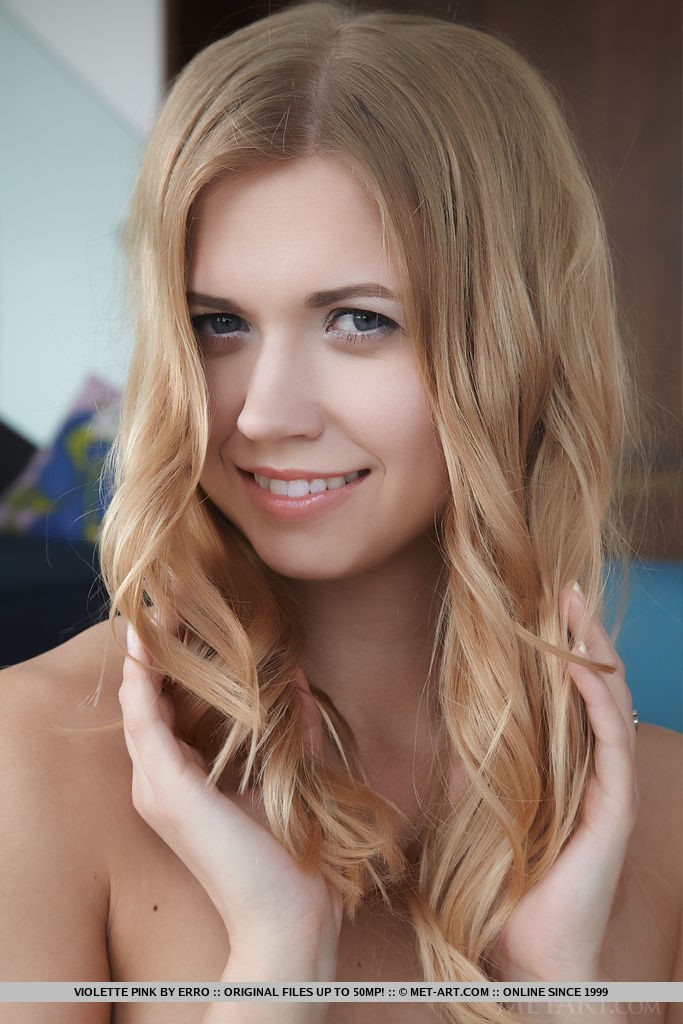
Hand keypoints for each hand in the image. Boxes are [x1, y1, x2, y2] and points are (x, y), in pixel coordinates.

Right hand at [119, 623, 341, 978]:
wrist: (289, 914)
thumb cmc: (288, 852)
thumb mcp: (288, 774)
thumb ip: (292, 726)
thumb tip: (298, 677)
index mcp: (180, 782)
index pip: (165, 711)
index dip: (169, 667)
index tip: (186, 622)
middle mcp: (159, 782)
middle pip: (146, 703)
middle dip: (156, 653)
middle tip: (170, 603)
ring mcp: (157, 786)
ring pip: (138, 705)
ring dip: (145, 656)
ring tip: (157, 611)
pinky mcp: (167, 787)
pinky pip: (144, 720)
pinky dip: (144, 680)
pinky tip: (150, 646)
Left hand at [497, 584, 637, 980]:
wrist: (527, 951)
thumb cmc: (503, 884)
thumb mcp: (478, 807)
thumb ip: (472, 762)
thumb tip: (443, 715)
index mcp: (568, 766)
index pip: (570, 692)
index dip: (560, 646)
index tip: (540, 602)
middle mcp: (595, 769)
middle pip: (596, 685)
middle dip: (582, 633)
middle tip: (563, 586)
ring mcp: (609, 787)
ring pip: (610, 701)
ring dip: (593, 651)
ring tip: (574, 606)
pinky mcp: (615, 807)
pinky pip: (611, 740)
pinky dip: (596, 698)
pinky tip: (579, 666)